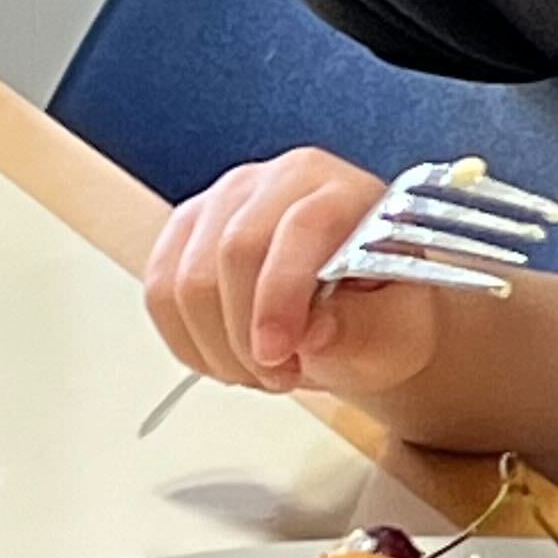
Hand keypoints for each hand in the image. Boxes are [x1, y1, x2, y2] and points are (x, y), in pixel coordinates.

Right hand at [143, 152, 447, 406]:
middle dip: (246, 334)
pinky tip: (227, 358)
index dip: (280, 297)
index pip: (300, 228)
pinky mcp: (187, 231)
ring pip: (186, 278)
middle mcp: (281, 181)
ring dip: (217, 345)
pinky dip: (187, 341)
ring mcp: (226, 201)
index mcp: (343, 192)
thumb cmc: (383, 315)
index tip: (278, 355)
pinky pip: (161, 293)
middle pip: (232, 252)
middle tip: (279, 376)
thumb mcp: (396, 333)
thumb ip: (362, 331)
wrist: (363, 314)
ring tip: (259, 370)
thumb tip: (314, 333)